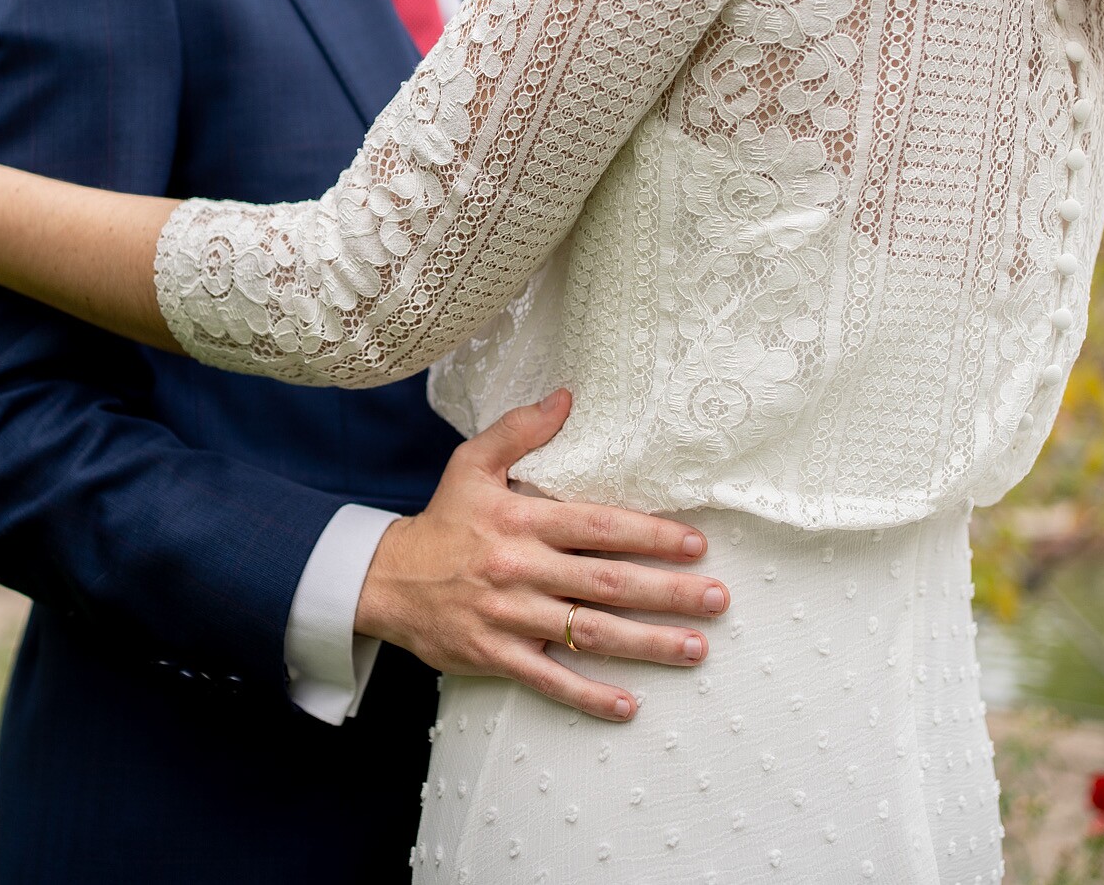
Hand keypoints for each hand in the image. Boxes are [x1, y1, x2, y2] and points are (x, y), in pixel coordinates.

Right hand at [357, 390, 728, 721]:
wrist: (385, 580)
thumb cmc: (442, 520)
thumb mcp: (471, 463)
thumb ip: (520, 430)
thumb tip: (565, 398)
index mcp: (521, 520)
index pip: (599, 527)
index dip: (651, 535)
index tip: (696, 545)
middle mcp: (521, 569)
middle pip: (608, 583)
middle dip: (669, 593)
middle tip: (718, 599)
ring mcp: (510, 617)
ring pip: (590, 634)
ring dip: (648, 645)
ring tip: (696, 648)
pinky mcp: (495, 656)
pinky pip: (549, 680)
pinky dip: (589, 695)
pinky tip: (629, 705)